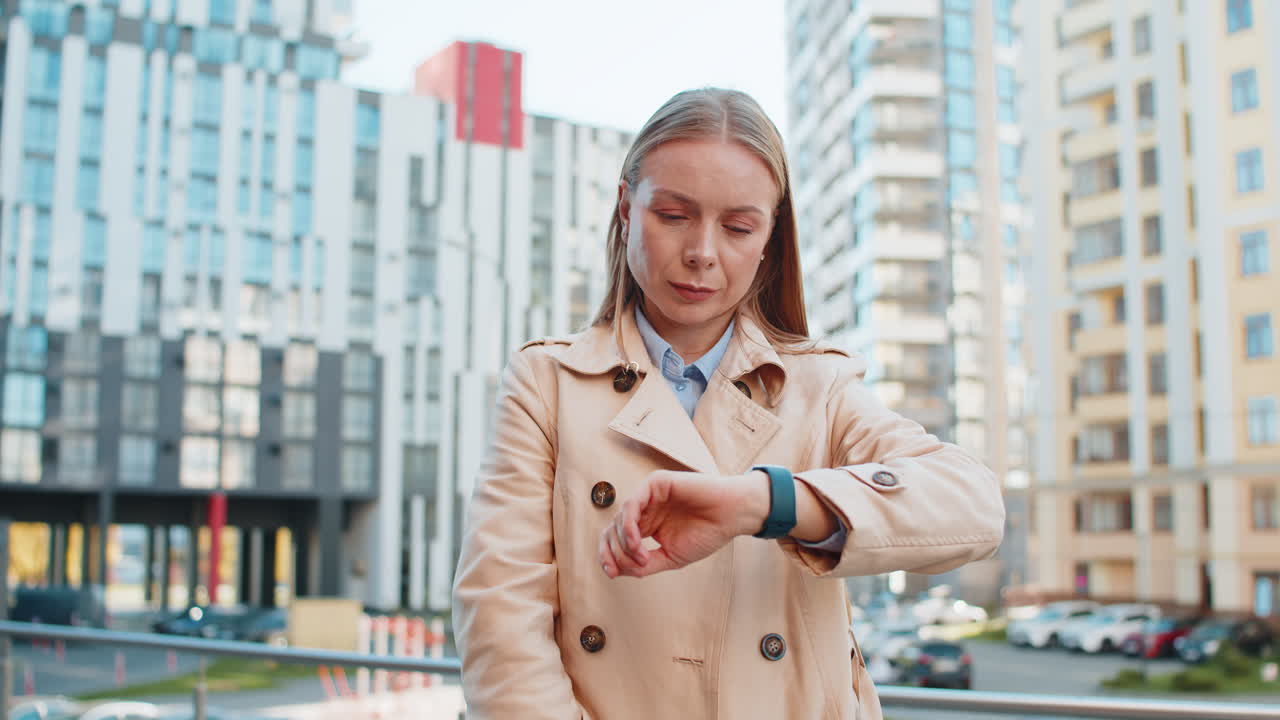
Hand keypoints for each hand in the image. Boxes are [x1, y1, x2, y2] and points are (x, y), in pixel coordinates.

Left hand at [597, 470, 768, 579]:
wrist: (732, 515)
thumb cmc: (707, 534)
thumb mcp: (671, 557)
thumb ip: (644, 564)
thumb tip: (616, 570)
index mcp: (647, 525)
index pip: (616, 538)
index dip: (608, 556)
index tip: (611, 574)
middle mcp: (645, 509)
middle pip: (612, 529)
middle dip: (613, 553)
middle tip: (626, 569)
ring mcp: (649, 495)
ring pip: (619, 519)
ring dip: (625, 544)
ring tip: (643, 558)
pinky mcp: (655, 484)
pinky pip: (631, 505)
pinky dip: (629, 527)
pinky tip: (637, 543)